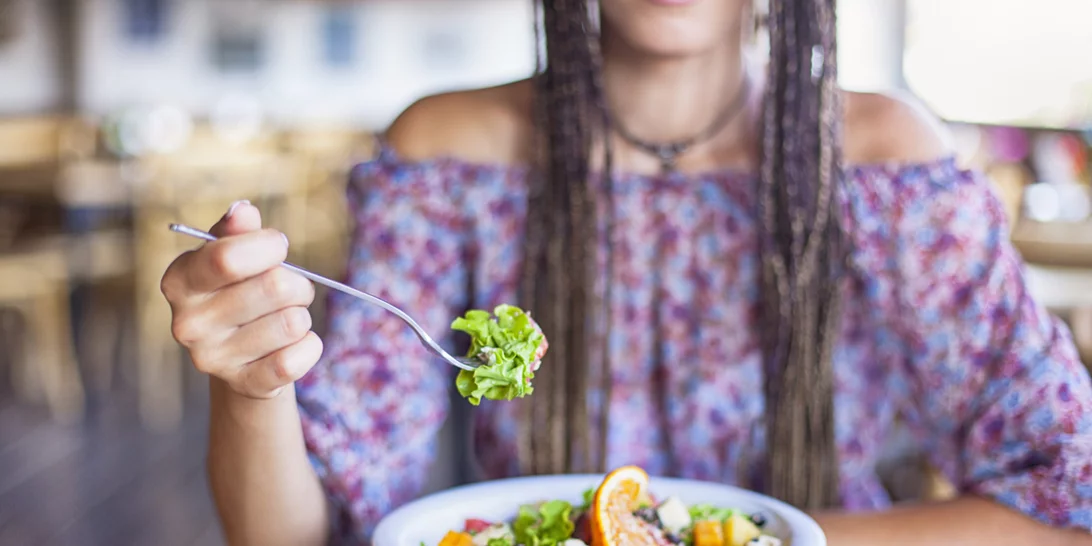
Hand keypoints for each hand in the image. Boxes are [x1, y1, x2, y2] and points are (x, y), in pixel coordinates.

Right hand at [161, 201, 322, 398]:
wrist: (243, 355)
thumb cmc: (240, 290)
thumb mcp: (234, 253)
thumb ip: (238, 231)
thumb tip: (243, 211)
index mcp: (179, 281)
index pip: (227, 257)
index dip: (269, 246)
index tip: (278, 246)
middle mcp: (187, 323)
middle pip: (274, 287)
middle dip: (296, 283)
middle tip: (290, 289)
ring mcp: (212, 359)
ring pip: (293, 322)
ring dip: (302, 314)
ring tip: (285, 317)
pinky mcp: (244, 385)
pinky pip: (298, 359)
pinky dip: (310, 346)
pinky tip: (294, 344)